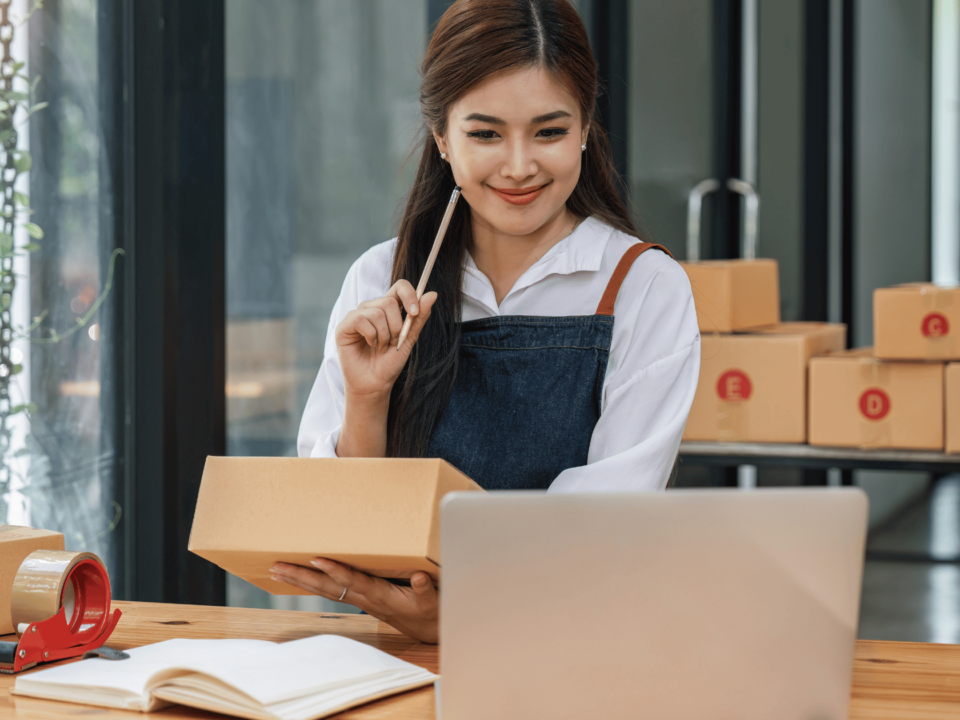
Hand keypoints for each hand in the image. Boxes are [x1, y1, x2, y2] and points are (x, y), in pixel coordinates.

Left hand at [270, 559, 438, 643]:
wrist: (428, 629)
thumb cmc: (430, 611)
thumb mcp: (432, 601)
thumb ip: (425, 590)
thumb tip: (419, 578)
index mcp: (380, 595)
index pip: (353, 582)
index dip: (335, 571)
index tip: (316, 560)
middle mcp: (365, 598)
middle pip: (328, 587)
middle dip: (302, 577)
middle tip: (277, 566)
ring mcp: (360, 600)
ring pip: (325, 590)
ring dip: (300, 581)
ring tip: (277, 571)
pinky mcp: (361, 599)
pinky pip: (332, 591)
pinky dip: (313, 584)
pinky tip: (300, 578)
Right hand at [336, 281, 438, 402]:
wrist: (376, 383)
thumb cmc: (390, 362)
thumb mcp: (409, 338)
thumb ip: (419, 317)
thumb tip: (433, 294)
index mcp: (388, 309)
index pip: (399, 287)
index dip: (409, 295)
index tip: (414, 313)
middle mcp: (371, 308)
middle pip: (389, 302)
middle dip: (396, 327)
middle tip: (392, 342)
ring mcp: (356, 315)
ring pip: (376, 312)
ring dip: (383, 335)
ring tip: (380, 347)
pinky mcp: (344, 326)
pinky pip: (361, 320)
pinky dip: (370, 336)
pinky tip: (369, 345)